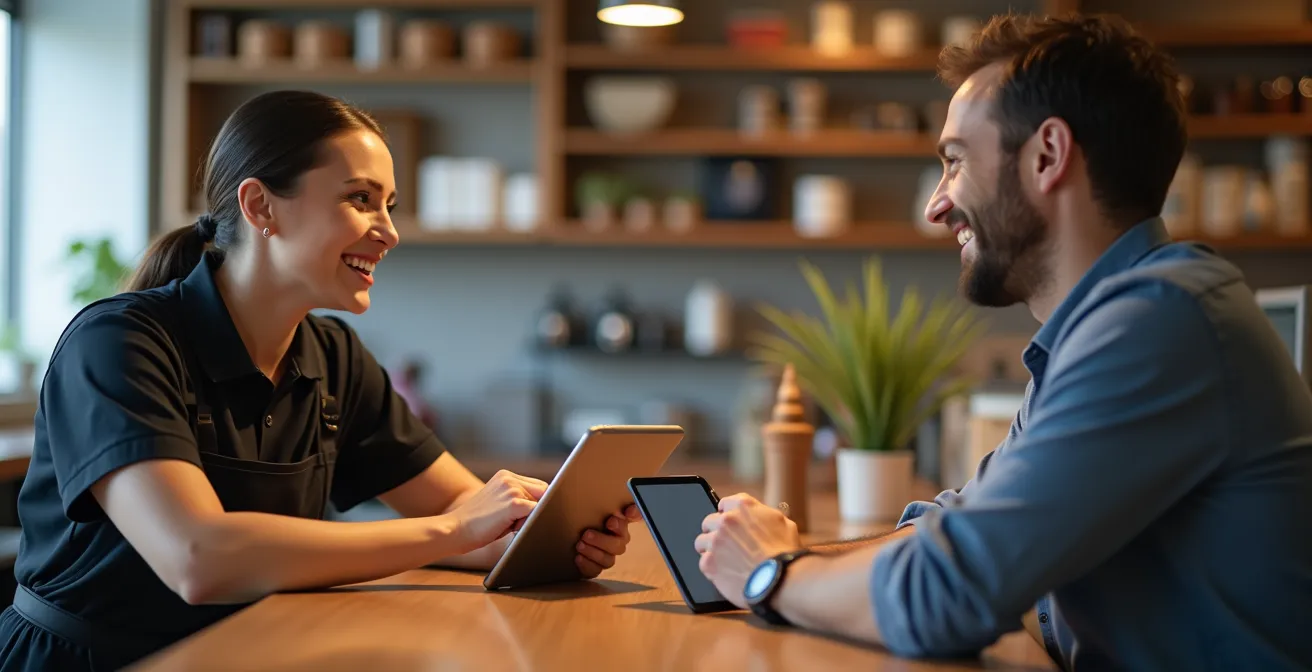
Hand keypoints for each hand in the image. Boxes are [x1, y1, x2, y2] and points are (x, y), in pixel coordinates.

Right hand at [448, 470, 547, 553]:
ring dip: (531, 517)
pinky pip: (537, 512)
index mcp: (505, 475)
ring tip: (508, 525)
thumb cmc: (477, 524)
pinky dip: (530, 523)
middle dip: (536, 508)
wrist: (455, 530)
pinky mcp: (514, 503)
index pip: (538, 485)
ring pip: (541, 503)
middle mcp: (509, 478)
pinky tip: (511, 528)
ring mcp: (512, 489)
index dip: (537, 502)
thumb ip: (518, 498)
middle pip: (543, 492)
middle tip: (515, 522)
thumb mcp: (498, 503)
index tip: (529, 515)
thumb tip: (545, 504)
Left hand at [574, 505, 641, 577]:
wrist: (571, 535)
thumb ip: (615, 506)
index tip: (610, 521)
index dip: (621, 525)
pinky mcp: (595, 568)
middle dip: (602, 541)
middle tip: (586, 534)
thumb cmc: (587, 519)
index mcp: (620, 526)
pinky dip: (587, 565)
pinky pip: (595, 571)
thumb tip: (630, 510)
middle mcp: (617, 543)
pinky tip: (578, 557)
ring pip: (608, 561)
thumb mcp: (596, 508)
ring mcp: (607, 557)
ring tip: (579, 545)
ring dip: (593, 553)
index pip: (629, 528)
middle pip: (618, 546)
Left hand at [695, 493, 800, 608]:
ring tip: (724, 560)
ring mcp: (715, 541)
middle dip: (717, 532)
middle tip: (728, 545)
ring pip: (701, 542)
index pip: (725, 503)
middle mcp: (726, 520)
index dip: (728, 515)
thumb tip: (761, 516)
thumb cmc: (786, 554)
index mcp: (744, 507)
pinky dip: (712, 569)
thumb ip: (766, 516)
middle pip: (710, 522)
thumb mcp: (784, 524)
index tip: (730, 524)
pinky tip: (725, 573)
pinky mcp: (709, 563)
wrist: (780, 580)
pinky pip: (703, 562)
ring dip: (710, 550)